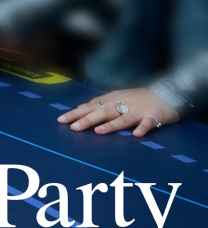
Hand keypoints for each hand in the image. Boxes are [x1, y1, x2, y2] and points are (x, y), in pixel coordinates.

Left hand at [59, 87, 180, 137]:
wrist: (166, 93)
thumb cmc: (138, 97)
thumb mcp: (117, 97)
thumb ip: (101, 104)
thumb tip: (80, 109)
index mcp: (112, 99)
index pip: (90, 106)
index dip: (76, 113)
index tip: (61, 120)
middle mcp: (122, 104)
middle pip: (102, 112)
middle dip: (87, 119)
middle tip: (73, 127)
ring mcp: (138, 110)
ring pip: (122, 118)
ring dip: (111, 125)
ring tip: (98, 131)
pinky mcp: (154, 116)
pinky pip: (148, 123)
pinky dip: (142, 128)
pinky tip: (136, 135)